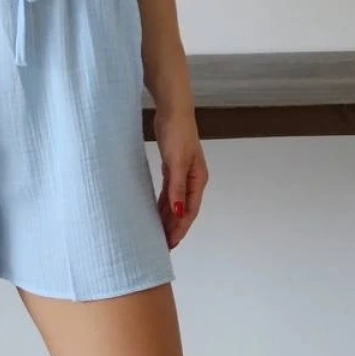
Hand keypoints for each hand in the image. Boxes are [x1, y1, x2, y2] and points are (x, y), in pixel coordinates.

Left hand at [153, 107, 207, 249]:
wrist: (173, 110)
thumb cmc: (177, 134)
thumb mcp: (177, 163)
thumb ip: (177, 188)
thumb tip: (177, 213)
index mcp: (198, 180)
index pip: (190, 211)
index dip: (180, 228)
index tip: (171, 243)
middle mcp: (193, 179)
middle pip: (183, 209)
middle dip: (174, 227)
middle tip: (162, 245)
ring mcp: (183, 173)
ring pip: (175, 201)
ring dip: (168, 217)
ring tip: (158, 233)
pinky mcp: (172, 167)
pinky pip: (169, 191)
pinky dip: (163, 203)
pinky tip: (156, 212)